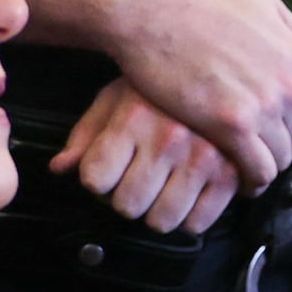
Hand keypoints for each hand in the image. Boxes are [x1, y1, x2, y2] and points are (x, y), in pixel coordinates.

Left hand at [53, 77, 245, 233]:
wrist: (220, 68)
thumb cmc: (159, 87)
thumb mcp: (115, 98)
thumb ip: (85, 134)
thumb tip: (59, 168)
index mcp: (134, 117)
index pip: (94, 180)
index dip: (97, 180)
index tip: (109, 169)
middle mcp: (169, 138)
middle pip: (126, 206)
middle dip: (127, 197)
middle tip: (139, 178)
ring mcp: (204, 157)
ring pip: (161, 221)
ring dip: (158, 211)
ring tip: (165, 186)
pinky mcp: (231, 173)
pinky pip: (197, 224)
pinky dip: (189, 217)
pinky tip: (190, 193)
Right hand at [88, 0, 291, 193]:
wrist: (154, 12)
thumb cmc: (203, 8)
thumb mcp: (268, 9)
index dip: (285, 120)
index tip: (265, 126)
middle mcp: (289, 84)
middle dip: (274, 143)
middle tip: (247, 145)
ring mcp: (264, 105)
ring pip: (280, 157)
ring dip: (264, 165)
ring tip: (240, 163)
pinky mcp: (233, 125)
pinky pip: (259, 170)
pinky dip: (253, 181)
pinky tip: (238, 180)